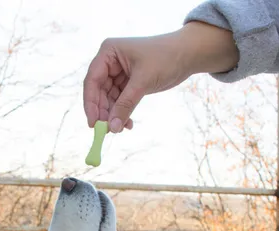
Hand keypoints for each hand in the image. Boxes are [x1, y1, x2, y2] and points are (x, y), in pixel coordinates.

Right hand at [83, 22, 238, 132]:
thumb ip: (125, 105)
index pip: (92, 81)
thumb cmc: (166, 58)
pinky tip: (129, 124)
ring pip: (108, 99)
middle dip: (103, 112)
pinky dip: (122, 113)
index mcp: (108, 52)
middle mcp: (109, 61)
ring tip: (121, 128)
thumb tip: (112, 128)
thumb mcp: (143, 82)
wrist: (189, 54)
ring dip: (113, 115)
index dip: (90, 104)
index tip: (93, 124)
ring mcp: (118, 72)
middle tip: (106, 131)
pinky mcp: (128, 82)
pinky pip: (120, 101)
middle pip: (98, 92)